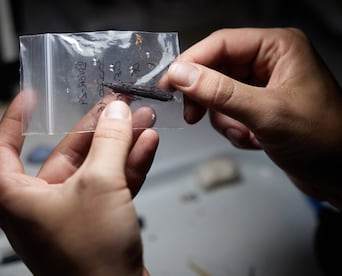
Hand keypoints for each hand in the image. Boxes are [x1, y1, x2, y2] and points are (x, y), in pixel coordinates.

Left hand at [0, 92, 156, 274]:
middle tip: (115, 106)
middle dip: (96, 128)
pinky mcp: (97, 222)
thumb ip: (109, 142)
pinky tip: (146, 145)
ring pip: (94, 167)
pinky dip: (127, 165)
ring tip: (140, 119)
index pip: (4, 149)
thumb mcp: (100, 185)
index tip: (30, 99)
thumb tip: (116, 112)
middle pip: (65, 153)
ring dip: (119, 144)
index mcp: (20, 198)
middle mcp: (42, 205)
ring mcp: (72, 213)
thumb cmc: (91, 258)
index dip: (15, 120)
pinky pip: (110, 185)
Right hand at [165, 28, 341, 206]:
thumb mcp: (267, 113)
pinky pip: (227, 112)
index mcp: (278, 48)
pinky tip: (252, 140)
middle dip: (208, 97)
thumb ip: (220, 92)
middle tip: (194, 115)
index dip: (191, 63)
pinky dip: (233, 129)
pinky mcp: (259, 107)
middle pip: (216, 69)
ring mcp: (263, 86)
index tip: (169, 83)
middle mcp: (269, 62)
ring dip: (225, 119)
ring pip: (218, 94)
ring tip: (245, 133)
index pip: (221, 44)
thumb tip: (182, 75)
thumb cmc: (324, 139)